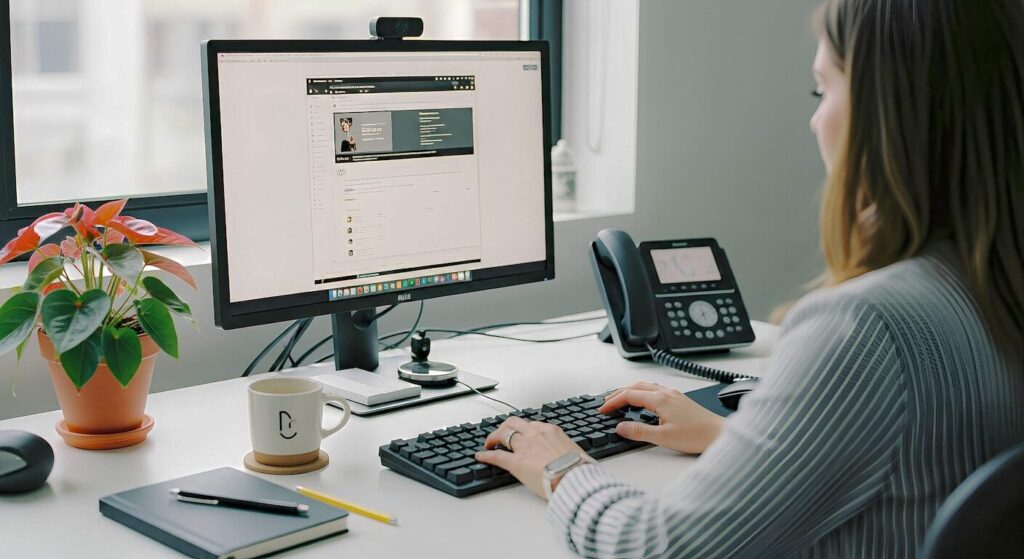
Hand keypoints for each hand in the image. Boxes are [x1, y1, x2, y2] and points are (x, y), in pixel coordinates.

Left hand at [475, 416, 587, 498]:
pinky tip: (481, 456)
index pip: (532, 425)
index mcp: (551, 431)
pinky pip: (497, 455)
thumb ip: (567, 451)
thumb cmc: (579, 469)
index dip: (524, 430)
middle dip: (505, 427)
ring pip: (503, 434)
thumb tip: (572, 458)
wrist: (575, 479)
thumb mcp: (576, 453)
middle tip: (501, 435)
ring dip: (494, 437)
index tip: (522, 434)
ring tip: (489, 443)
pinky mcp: (516, 462)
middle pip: (513, 424)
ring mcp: (524, 447)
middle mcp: (536, 434)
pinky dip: (486, 455)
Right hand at [600, 382, 722, 453]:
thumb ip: (638, 432)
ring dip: (630, 391)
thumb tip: (620, 427)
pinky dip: (642, 393)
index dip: (613, 401)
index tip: (603, 409)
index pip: (629, 395)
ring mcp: (674, 395)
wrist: (720, 435)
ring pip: (646, 387)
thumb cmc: (697, 436)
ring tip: (620, 400)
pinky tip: (643, 403)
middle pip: (636, 386)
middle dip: (618, 393)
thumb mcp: (662, 438)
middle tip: (606, 402)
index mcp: (660, 399)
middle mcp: (667, 393)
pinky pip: (655, 391)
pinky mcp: (680, 400)